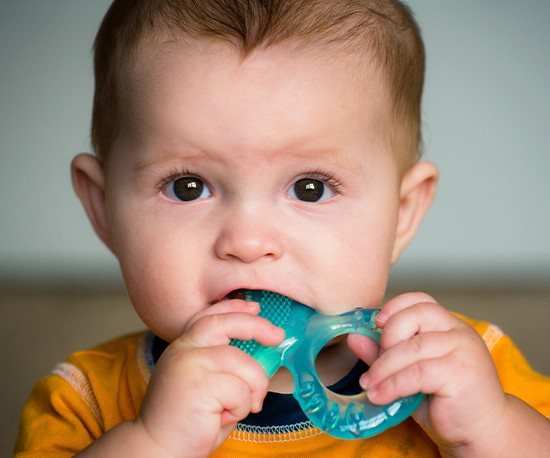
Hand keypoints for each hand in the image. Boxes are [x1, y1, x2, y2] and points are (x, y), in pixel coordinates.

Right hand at [135, 299, 284, 456]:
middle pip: (226, 324)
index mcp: (184, 347)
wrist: (157, 450)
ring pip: (243, 363)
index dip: (233, 308)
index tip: (255, 307)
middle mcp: (184, 350)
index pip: (209, 316)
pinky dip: (240, 408)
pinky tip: (221, 418)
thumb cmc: (188, 422)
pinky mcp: (198, 385)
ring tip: (235, 409)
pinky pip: (240, 390)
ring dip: (251, 389)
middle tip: (277, 336)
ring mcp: (189, 365)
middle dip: (257, 326)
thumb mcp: (206, 384)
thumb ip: (224, 366)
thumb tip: (261, 352)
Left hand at [348, 292, 508, 452]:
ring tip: (369, 385)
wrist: (482, 433)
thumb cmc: (446, 401)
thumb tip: (354, 338)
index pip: (421, 300)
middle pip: (415, 316)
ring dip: (383, 367)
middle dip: (387, 338)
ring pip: (413, 347)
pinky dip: (393, 384)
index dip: (395, 306)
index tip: (375, 323)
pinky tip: (380, 395)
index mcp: (449, 326)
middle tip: (374, 365)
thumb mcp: (410, 373)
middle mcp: (459, 332)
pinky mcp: (461, 373)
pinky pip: (417, 372)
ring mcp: (463, 350)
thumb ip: (385, 354)